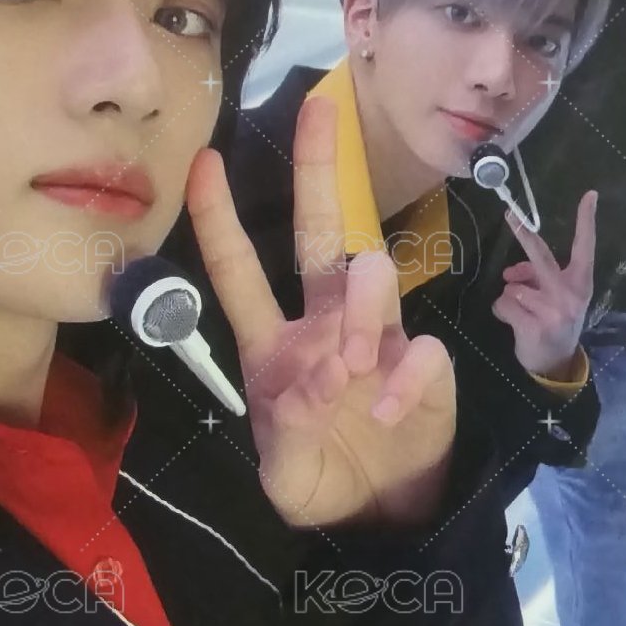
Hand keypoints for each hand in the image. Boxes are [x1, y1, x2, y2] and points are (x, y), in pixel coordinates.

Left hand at [185, 94, 456, 530]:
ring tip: (354, 366)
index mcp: (273, 345)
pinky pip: (417, 348)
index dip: (220, 219)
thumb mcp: (285, 479)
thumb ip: (288, 435)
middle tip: (321, 109)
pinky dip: (404, 378)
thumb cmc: (321, 482)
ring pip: (369, 279)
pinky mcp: (422, 364)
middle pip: (321, 233)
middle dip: (318, 169)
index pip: (240, 272)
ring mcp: (377, 338)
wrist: (383, 517)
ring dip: (360, 312)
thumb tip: (319, 376)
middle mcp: (324, 325)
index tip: (203, 161)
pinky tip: (389, 412)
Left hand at [492, 190, 596, 379]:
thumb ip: (537, 278)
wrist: (557, 363)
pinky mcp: (533, 326)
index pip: (585, 246)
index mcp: (580, 282)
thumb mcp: (556, 297)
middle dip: (523, 233)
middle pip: (540, 256)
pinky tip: (516, 324)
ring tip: (524, 313)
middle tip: (510, 213)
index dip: (586, 220)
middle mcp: (569, 293)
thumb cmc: (556, 321)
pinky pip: (504, 304)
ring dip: (511, 297)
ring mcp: (552, 310)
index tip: (590, 195)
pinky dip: (503, 311)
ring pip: (513, 286)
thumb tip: (510, 273)